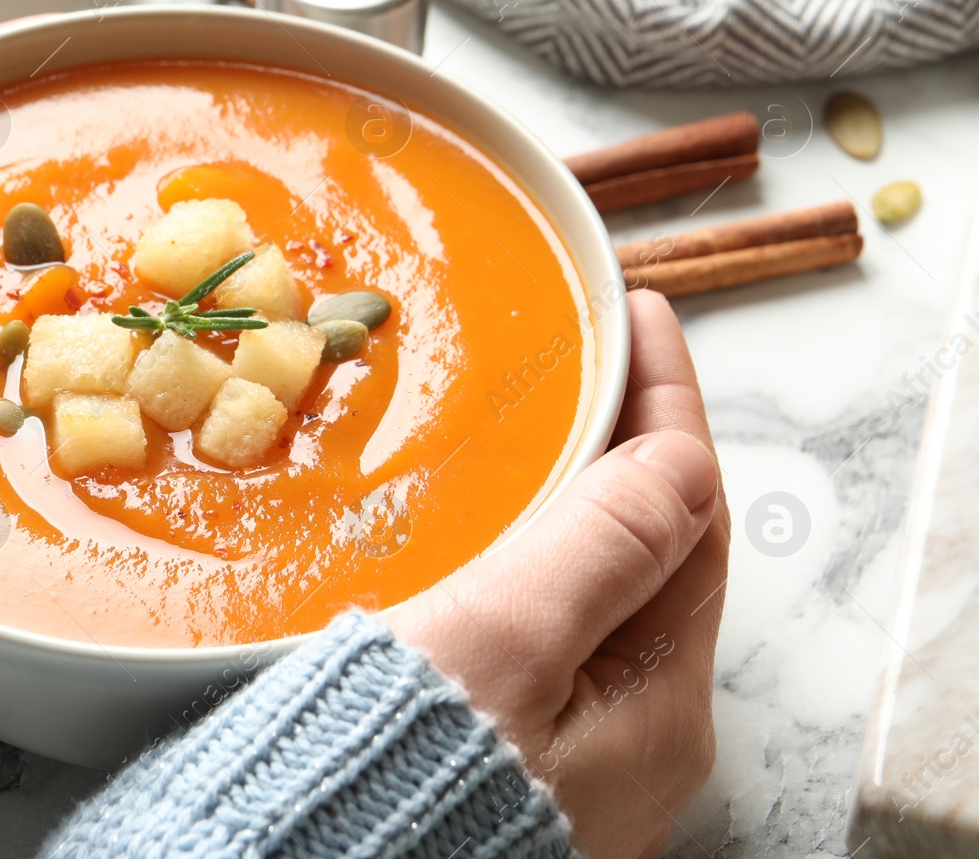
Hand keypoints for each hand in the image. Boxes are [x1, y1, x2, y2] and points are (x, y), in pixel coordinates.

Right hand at [389, 290, 728, 858]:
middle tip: (587, 355)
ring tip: (541, 418)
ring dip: (575, 496)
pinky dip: (525, 553)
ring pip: (592, 588)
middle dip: (629, 446)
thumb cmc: (393, 768)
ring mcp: (563, 749)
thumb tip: (677, 455)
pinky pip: (539, 626)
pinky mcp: (498, 749)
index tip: (636, 313)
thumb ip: (602, 546)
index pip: (689, 518)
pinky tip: (482, 526)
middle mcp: (624, 736)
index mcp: (653, 709)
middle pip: (650, 553)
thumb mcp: (507, 643)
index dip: (670, 406)